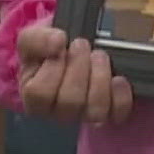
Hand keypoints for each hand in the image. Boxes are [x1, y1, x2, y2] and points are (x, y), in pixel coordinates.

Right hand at [17, 24, 131, 125]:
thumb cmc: (47, 49)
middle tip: (82, 45)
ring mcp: (85, 115)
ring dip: (100, 79)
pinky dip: (120, 96)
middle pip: (70, 103)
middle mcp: (59, 113)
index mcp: (34, 99)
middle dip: (79, 68)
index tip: (60, 47)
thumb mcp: (32, 38)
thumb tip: (57, 42)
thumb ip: (37, 40)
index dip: (52, 68)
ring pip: (95, 111)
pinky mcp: (109, 114)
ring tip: (99, 56)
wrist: (70, 50)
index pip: (40, 94)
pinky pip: (118, 113)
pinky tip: (118, 78)